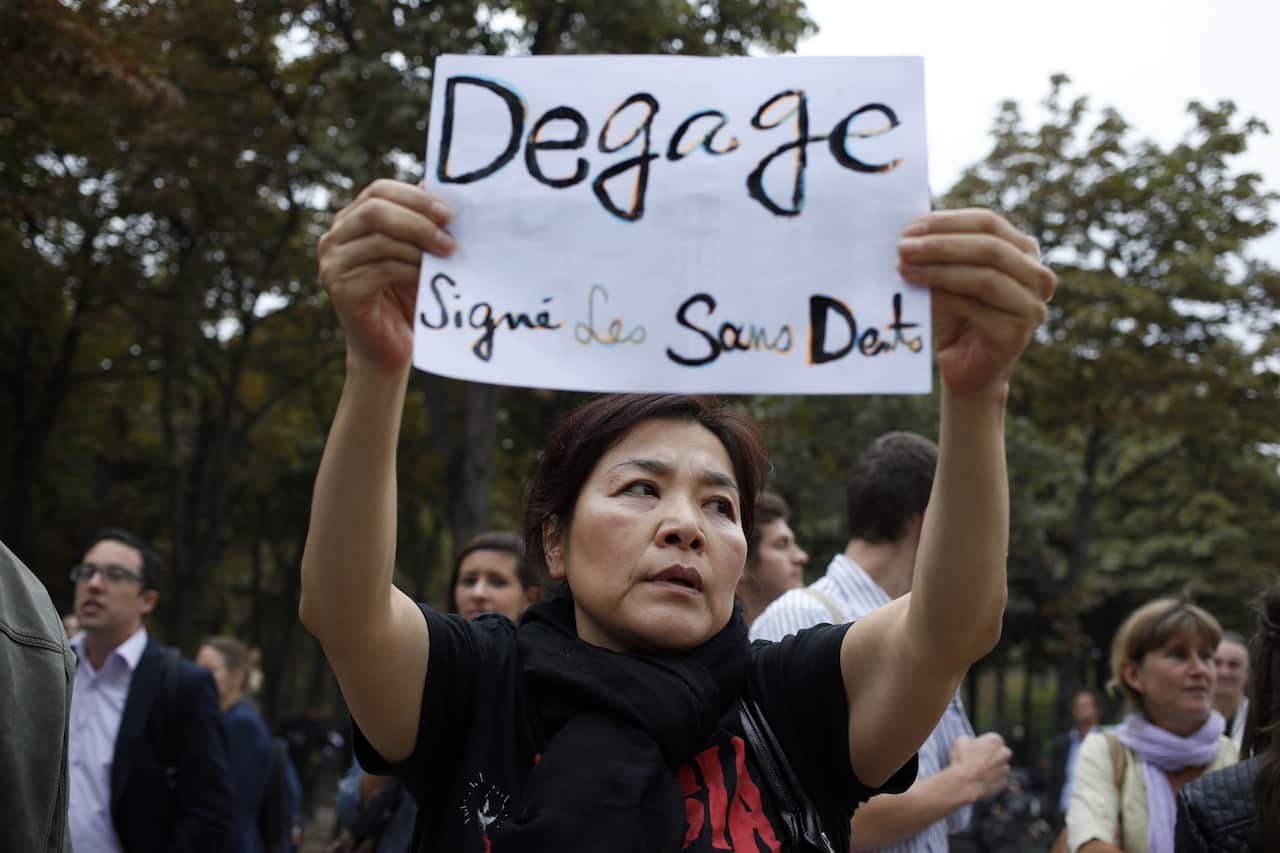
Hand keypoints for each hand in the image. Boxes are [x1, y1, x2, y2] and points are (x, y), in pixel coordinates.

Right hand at [317, 179, 456, 373]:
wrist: (389, 349)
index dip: (415, 198)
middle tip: (450, 239)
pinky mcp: (340, 290)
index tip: (450, 213)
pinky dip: (410, 270)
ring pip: (380, 239)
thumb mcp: (416, 253)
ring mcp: (333, 264)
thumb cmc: (405, 297)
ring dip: (419, 247)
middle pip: (375, 210)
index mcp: (350, 221)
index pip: (378, 190)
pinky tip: (427, 277)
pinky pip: (381, 269)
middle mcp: (334, 239)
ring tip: (446, 257)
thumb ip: (422, 223)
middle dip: (418, 220)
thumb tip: (442, 190)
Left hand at [897, 210, 1054, 397]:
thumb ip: (939, 251)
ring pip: (984, 277)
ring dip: (938, 270)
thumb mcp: (948, 276)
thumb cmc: (955, 316)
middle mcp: (1037, 276)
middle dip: (941, 244)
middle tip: (902, 247)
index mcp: (1023, 251)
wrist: (966, 368)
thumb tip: (909, 233)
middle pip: (989, 247)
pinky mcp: (1016, 335)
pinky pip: (976, 308)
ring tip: (903, 269)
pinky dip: (944, 298)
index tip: (909, 228)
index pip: (988, 223)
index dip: (947, 222)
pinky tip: (919, 294)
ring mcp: (1031, 306)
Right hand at [949, 732, 1011, 800]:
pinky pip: (1000, 778)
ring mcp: (1005, 768)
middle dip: (993, 754)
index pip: (994, 739)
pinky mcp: (1004, 782)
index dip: (985, 744)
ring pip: (1001, 766)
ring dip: (993, 767)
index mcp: (995, 740)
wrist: (964, 783)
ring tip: (979, 770)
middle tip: (979, 759)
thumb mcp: (960, 742)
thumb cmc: (962, 760)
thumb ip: (970, 740)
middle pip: (1001, 752)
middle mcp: (1004, 753)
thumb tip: (970, 742)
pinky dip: (994, 778)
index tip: (978, 748)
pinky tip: (982, 779)